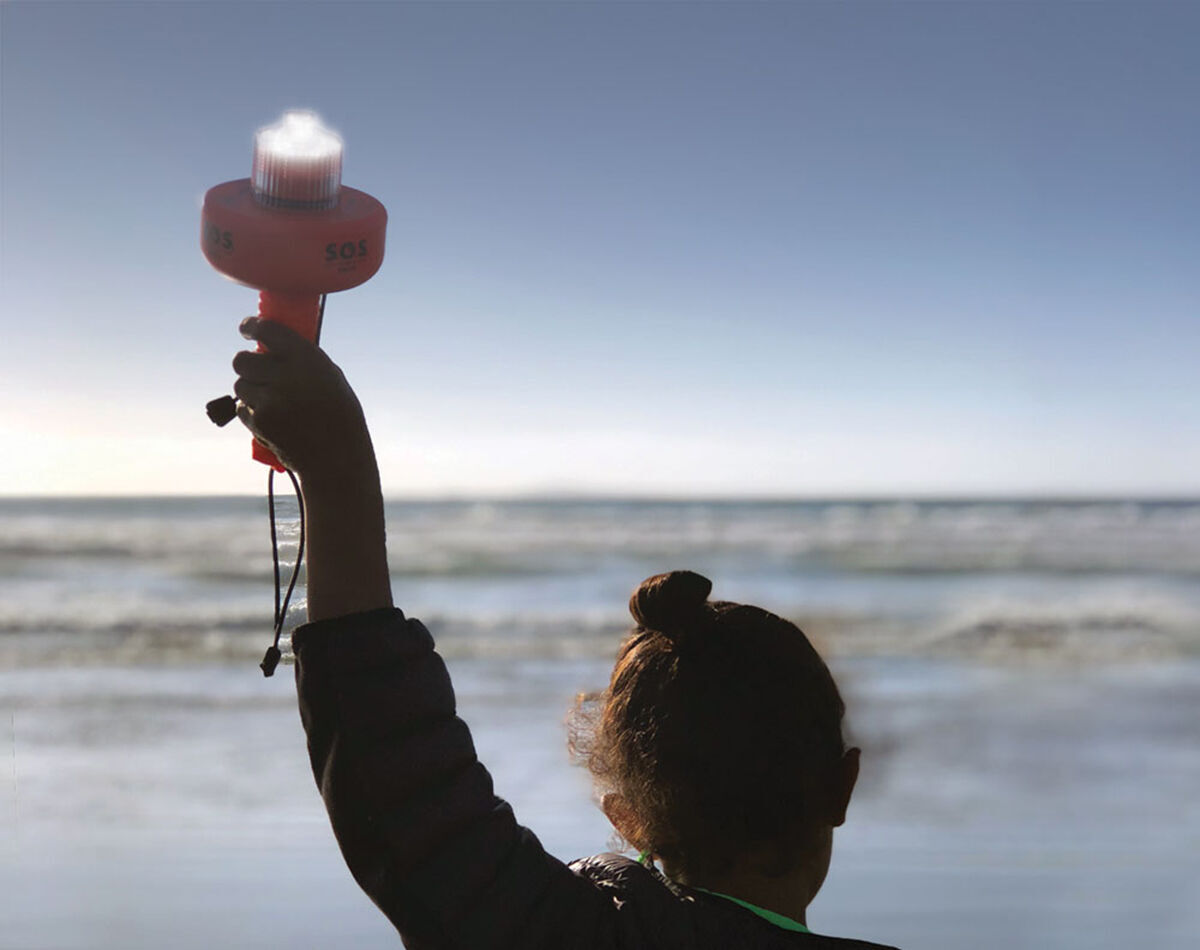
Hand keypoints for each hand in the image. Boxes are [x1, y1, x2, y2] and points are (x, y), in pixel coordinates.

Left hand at [232, 316, 372, 480]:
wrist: (337, 458)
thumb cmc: (339, 415)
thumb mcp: (331, 377)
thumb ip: (303, 360)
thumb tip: (273, 346)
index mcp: (307, 359)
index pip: (267, 329)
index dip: (252, 326)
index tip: (247, 328)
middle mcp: (285, 376)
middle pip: (242, 360)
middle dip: (247, 363)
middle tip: (259, 369)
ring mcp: (270, 401)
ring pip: (240, 385)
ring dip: (251, 390)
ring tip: (275, 401)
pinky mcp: (259, 422)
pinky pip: (242, 409)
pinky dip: (253, 412)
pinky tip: (275, 419)